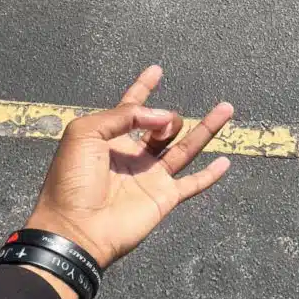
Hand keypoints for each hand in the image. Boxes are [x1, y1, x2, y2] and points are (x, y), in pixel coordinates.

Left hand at [26, 66, 232, 269]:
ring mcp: (150, 177)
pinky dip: (211, 174)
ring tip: (227, 107)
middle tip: (163, 124)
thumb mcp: (85, 132)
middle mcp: (133, 155)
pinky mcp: (164, 197)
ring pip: (186, 147)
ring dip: (207, 127)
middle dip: (168, 117)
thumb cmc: (71, 181)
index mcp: (109, 138)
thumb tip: (162, 117)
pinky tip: (225, 161)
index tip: (157, 70)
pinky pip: (193, 183)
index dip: (143, 88)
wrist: (76, 228)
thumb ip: (123, 115)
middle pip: (162, 126)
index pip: (131, 107)